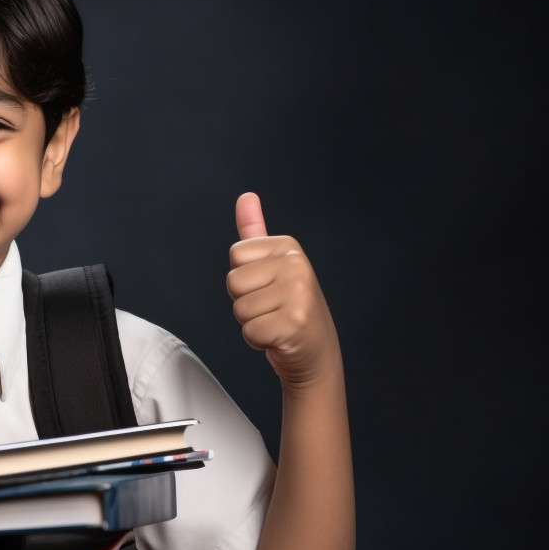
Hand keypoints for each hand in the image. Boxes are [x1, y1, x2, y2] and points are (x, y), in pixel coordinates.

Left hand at [227, 193, 338, 389]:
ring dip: (253, 322)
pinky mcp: (294, 323)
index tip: (268, 287)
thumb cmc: (287, 307)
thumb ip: (255, 230)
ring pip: (240, 309)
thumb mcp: (272, 265)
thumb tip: (245, 196)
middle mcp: (297, 265)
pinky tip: (280, 338)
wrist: (315, 352)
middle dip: (246, 302)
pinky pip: (250, 331)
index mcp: (289, 246)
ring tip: (277, 322)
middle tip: (272, 309)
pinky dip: (259, 341)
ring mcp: (299, 293)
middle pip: (233, 281)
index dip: (244, 278)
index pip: (235, 255)